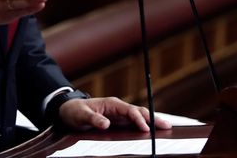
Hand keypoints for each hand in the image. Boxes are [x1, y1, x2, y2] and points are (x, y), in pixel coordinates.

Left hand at [58, 97, 172, 131]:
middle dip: (153, 118)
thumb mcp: (81, 115)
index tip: (146, 129)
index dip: (139, 119)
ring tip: (165, 128)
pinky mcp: (118, 121)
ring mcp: (119, 115)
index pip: (130, 110)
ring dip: (151, 122)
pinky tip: (152, 132)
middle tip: (167, 126)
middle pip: (139, 112)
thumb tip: (106, 123)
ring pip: (139, 117)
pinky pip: (134, 123)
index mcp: (112, 103)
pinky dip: (144, 126)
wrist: (69, 110)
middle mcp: (118, 108)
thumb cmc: (75, 111)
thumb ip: (93, 119)